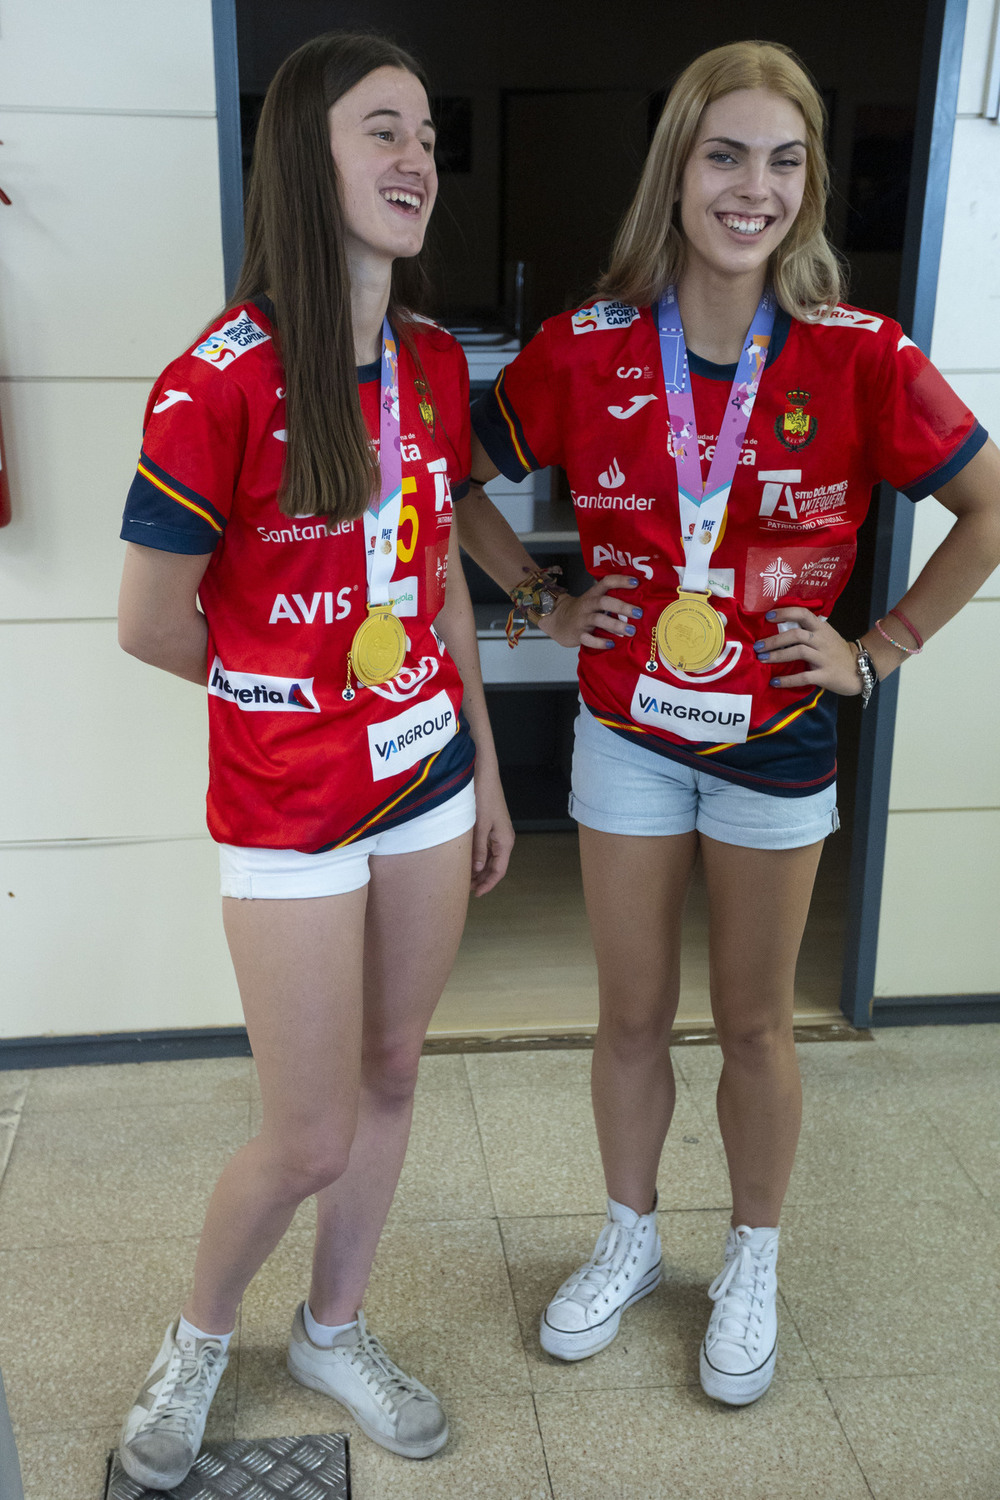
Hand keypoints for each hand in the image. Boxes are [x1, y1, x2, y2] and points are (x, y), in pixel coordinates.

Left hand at [470, 763, 514, 895]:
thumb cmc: (482, 796)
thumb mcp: (479, 825)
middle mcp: (504, 838)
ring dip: (479, 869)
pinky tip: (467, 860)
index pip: (499, 871)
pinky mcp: (490, 825)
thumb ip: (479, 848)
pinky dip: (478, 857)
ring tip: (465, 878)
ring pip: (490, 858)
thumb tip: (478, 869)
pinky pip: (486, 848)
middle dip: (482, 879)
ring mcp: (497, 832)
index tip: (475, 894)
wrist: (483, 773)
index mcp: (505, 841)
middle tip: (466, 889)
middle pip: (495, 866)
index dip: (488, 884)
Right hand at [538, 574, 642, 649]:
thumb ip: (610, 599)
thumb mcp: (593, 600)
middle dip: (622, 607)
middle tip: (639, 613)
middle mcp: (588, 605)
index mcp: (593, 594)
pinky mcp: (577, 634)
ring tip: (631, 631)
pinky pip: (588, 639)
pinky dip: (600, 642)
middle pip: (604, 602)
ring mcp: (582, 620)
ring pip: (598, 620)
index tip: (636, 582)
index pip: (606, 582)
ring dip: (615, 625)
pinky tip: (611, 644)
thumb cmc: (583, 611)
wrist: (556, 621)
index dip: (621, 580)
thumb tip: (639, 603)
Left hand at [753, 607, 860, 695]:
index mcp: (821, 628)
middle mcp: (822, 640)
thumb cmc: (836, 651)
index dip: (785, 613)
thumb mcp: (825, 635)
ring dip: (777, 655)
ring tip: (762, 659)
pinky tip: (774, 681)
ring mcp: (824, 658)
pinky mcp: (825, 675)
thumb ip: (807, 630)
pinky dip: (787, 680)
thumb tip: (779, 626)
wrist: (860, 668)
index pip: (803, 614)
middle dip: (774, 640)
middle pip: (796, 635)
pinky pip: (803, 677)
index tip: (768, 617)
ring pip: (798, 652)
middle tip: (757, 646)